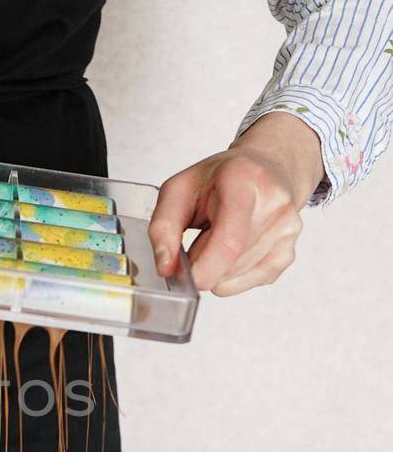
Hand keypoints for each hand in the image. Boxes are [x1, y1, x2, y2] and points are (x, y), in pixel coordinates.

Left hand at [149, 112, 324, 296]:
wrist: (265, 170)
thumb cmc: (219, 179)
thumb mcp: (179, 189)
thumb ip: (163, 227)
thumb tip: (166, 268)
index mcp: (244, 181)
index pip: (230, 240)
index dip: (205, 268)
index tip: (185, 277)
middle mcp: (274, 204)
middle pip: (230, 262)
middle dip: (203, 263)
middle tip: (199, 238)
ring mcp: (287, 230)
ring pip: (238, 275)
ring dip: (217, 268)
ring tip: (219, 236)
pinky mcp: (289, 252)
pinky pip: (251, 281)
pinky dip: (232, 276)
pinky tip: (233, 250)